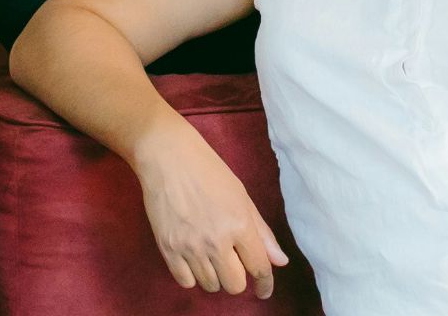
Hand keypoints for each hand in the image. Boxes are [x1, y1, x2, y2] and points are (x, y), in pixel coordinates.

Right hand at [134, 123, 289, 297]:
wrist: (167, 156)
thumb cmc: (209, 170)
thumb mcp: (242, 196)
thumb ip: (261, 232)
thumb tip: (279, 262)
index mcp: (240, 225)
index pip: (259, 268)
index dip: (266, 284)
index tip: (264, 290)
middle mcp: (216, 241)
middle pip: (235, 285)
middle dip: (238, 278)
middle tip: (232, 263)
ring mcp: (190, 247)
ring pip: (210, 285)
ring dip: (214, 276)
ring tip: (209, 256)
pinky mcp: (167, 248)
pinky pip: (185, 281)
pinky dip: (192, 276)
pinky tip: (193, 259)